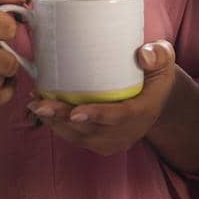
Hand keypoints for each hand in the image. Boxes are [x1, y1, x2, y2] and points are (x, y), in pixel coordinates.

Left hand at [26, 40, 177, 156]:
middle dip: (62, 118)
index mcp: (144, 111)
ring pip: (79, 137)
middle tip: (39, 104)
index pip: (119, 117)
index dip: (97, 115)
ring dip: (55, 122)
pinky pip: (77, 138)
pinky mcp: (102, 143)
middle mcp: (128, 132)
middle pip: (91, 130)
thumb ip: (157, 54)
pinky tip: (43, 110)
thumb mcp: (164, 58)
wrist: (158, 97)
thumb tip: (142, 54)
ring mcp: (114, 141)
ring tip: (34, 102)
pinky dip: (58, 125)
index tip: (75, 112)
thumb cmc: (156, 72)